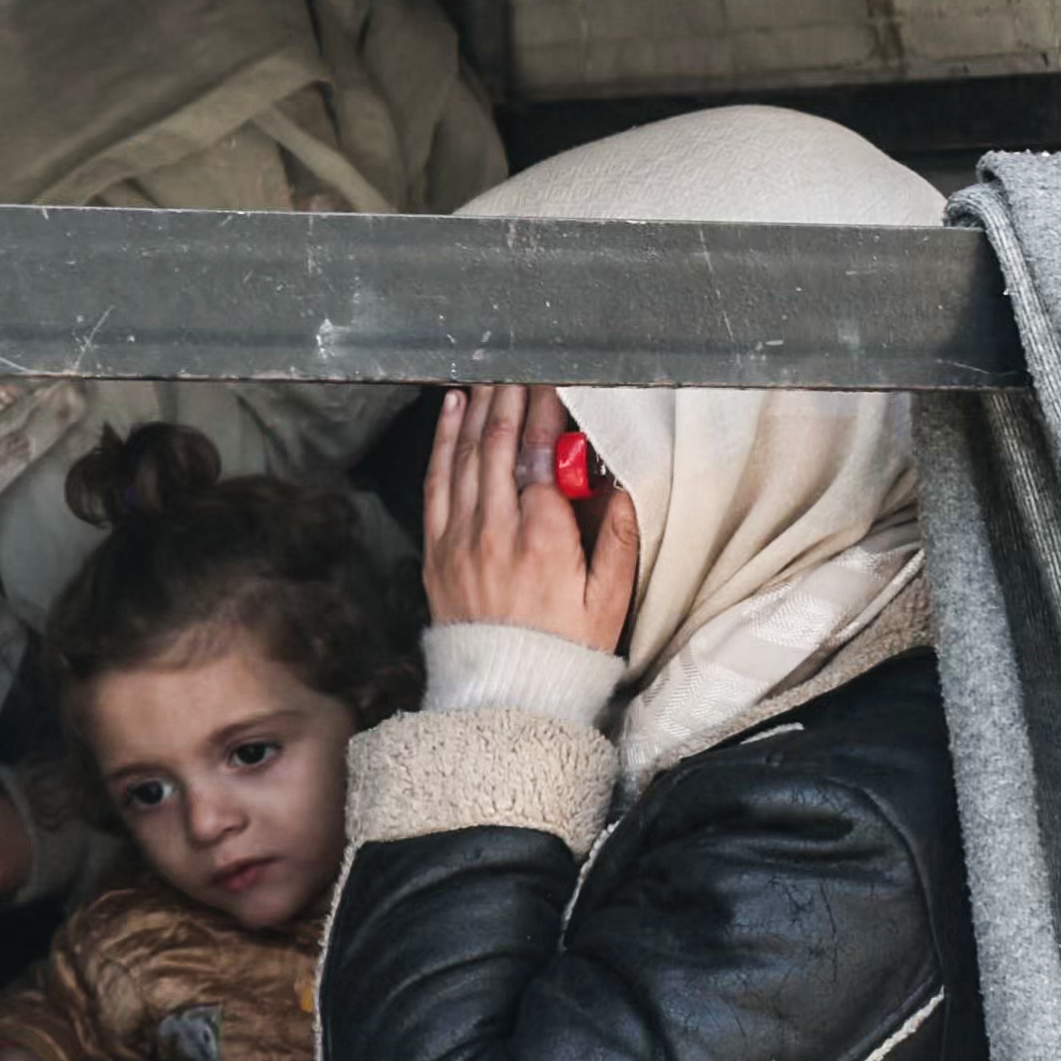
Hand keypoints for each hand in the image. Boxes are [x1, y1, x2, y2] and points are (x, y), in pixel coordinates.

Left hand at [421, 385, 641, 655]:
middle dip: (510, 397)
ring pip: (465, 457)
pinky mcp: (437, 551)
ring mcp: (460, 539)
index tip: (553, 381)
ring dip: (477, 411)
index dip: (547, 411)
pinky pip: (436, 484)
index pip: (543, 455)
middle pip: (499, 445)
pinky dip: (443, 444)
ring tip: (488, 376)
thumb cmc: (562, 650)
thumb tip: (624, 487)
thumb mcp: (608, 600)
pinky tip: (451, 414)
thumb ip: (618, 539)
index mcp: (544, 538)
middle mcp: (496, 530)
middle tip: (520, 365)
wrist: (504, 695)